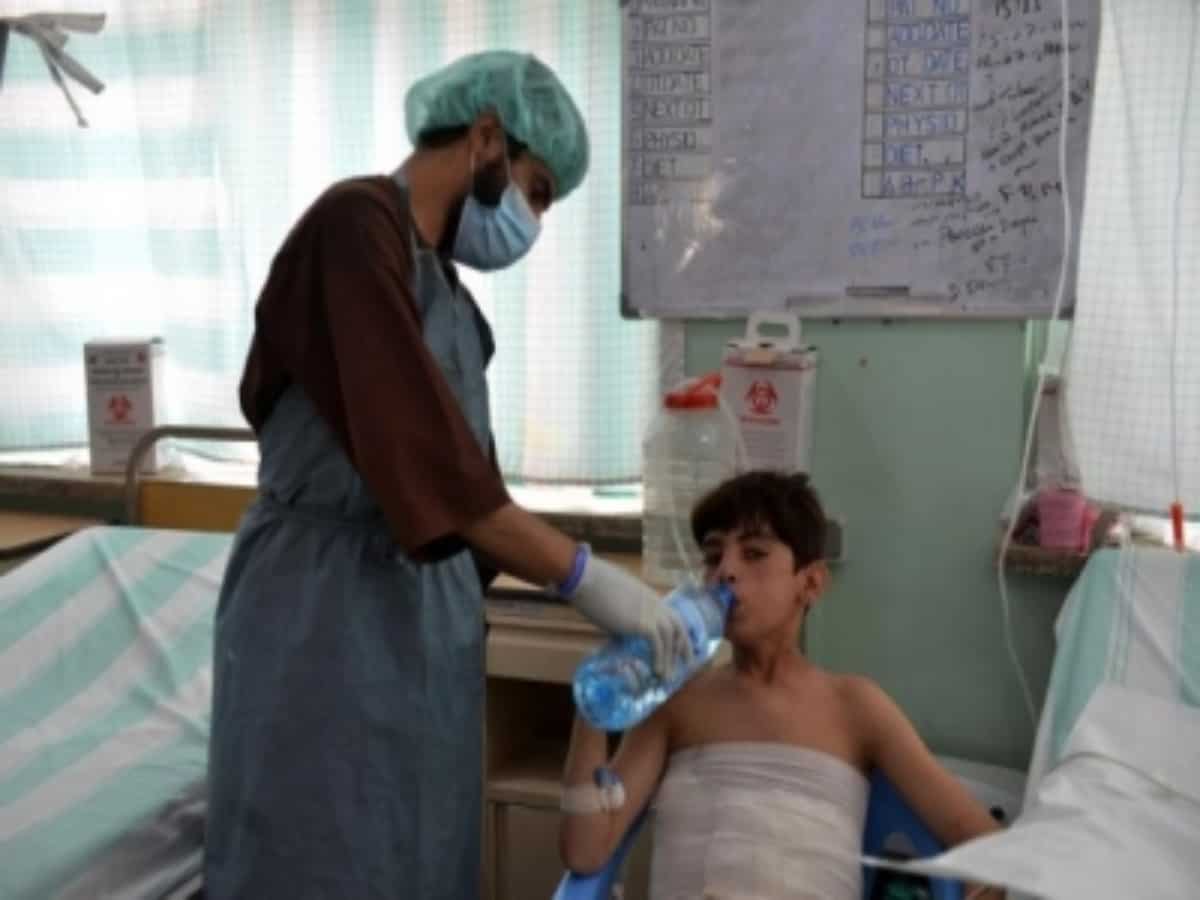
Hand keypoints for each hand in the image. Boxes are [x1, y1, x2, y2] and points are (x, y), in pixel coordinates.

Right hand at [561, 548, 692, 678]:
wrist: (586, 578)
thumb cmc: (592, 585)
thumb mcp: (614, 600)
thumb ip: (622, 615)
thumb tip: (619, 634)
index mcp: (648, 595)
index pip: (671, 614)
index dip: (677, 630)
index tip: (679, 645)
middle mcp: (654, 603)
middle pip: (678, 624)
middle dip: (684, 645)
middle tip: (686, 664)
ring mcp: (650, 611)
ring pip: (671, 636)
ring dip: (671, 657)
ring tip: (668, 676)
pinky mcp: (642, 622)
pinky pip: (658, 644)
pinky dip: (660, 658)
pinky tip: (658, 670)